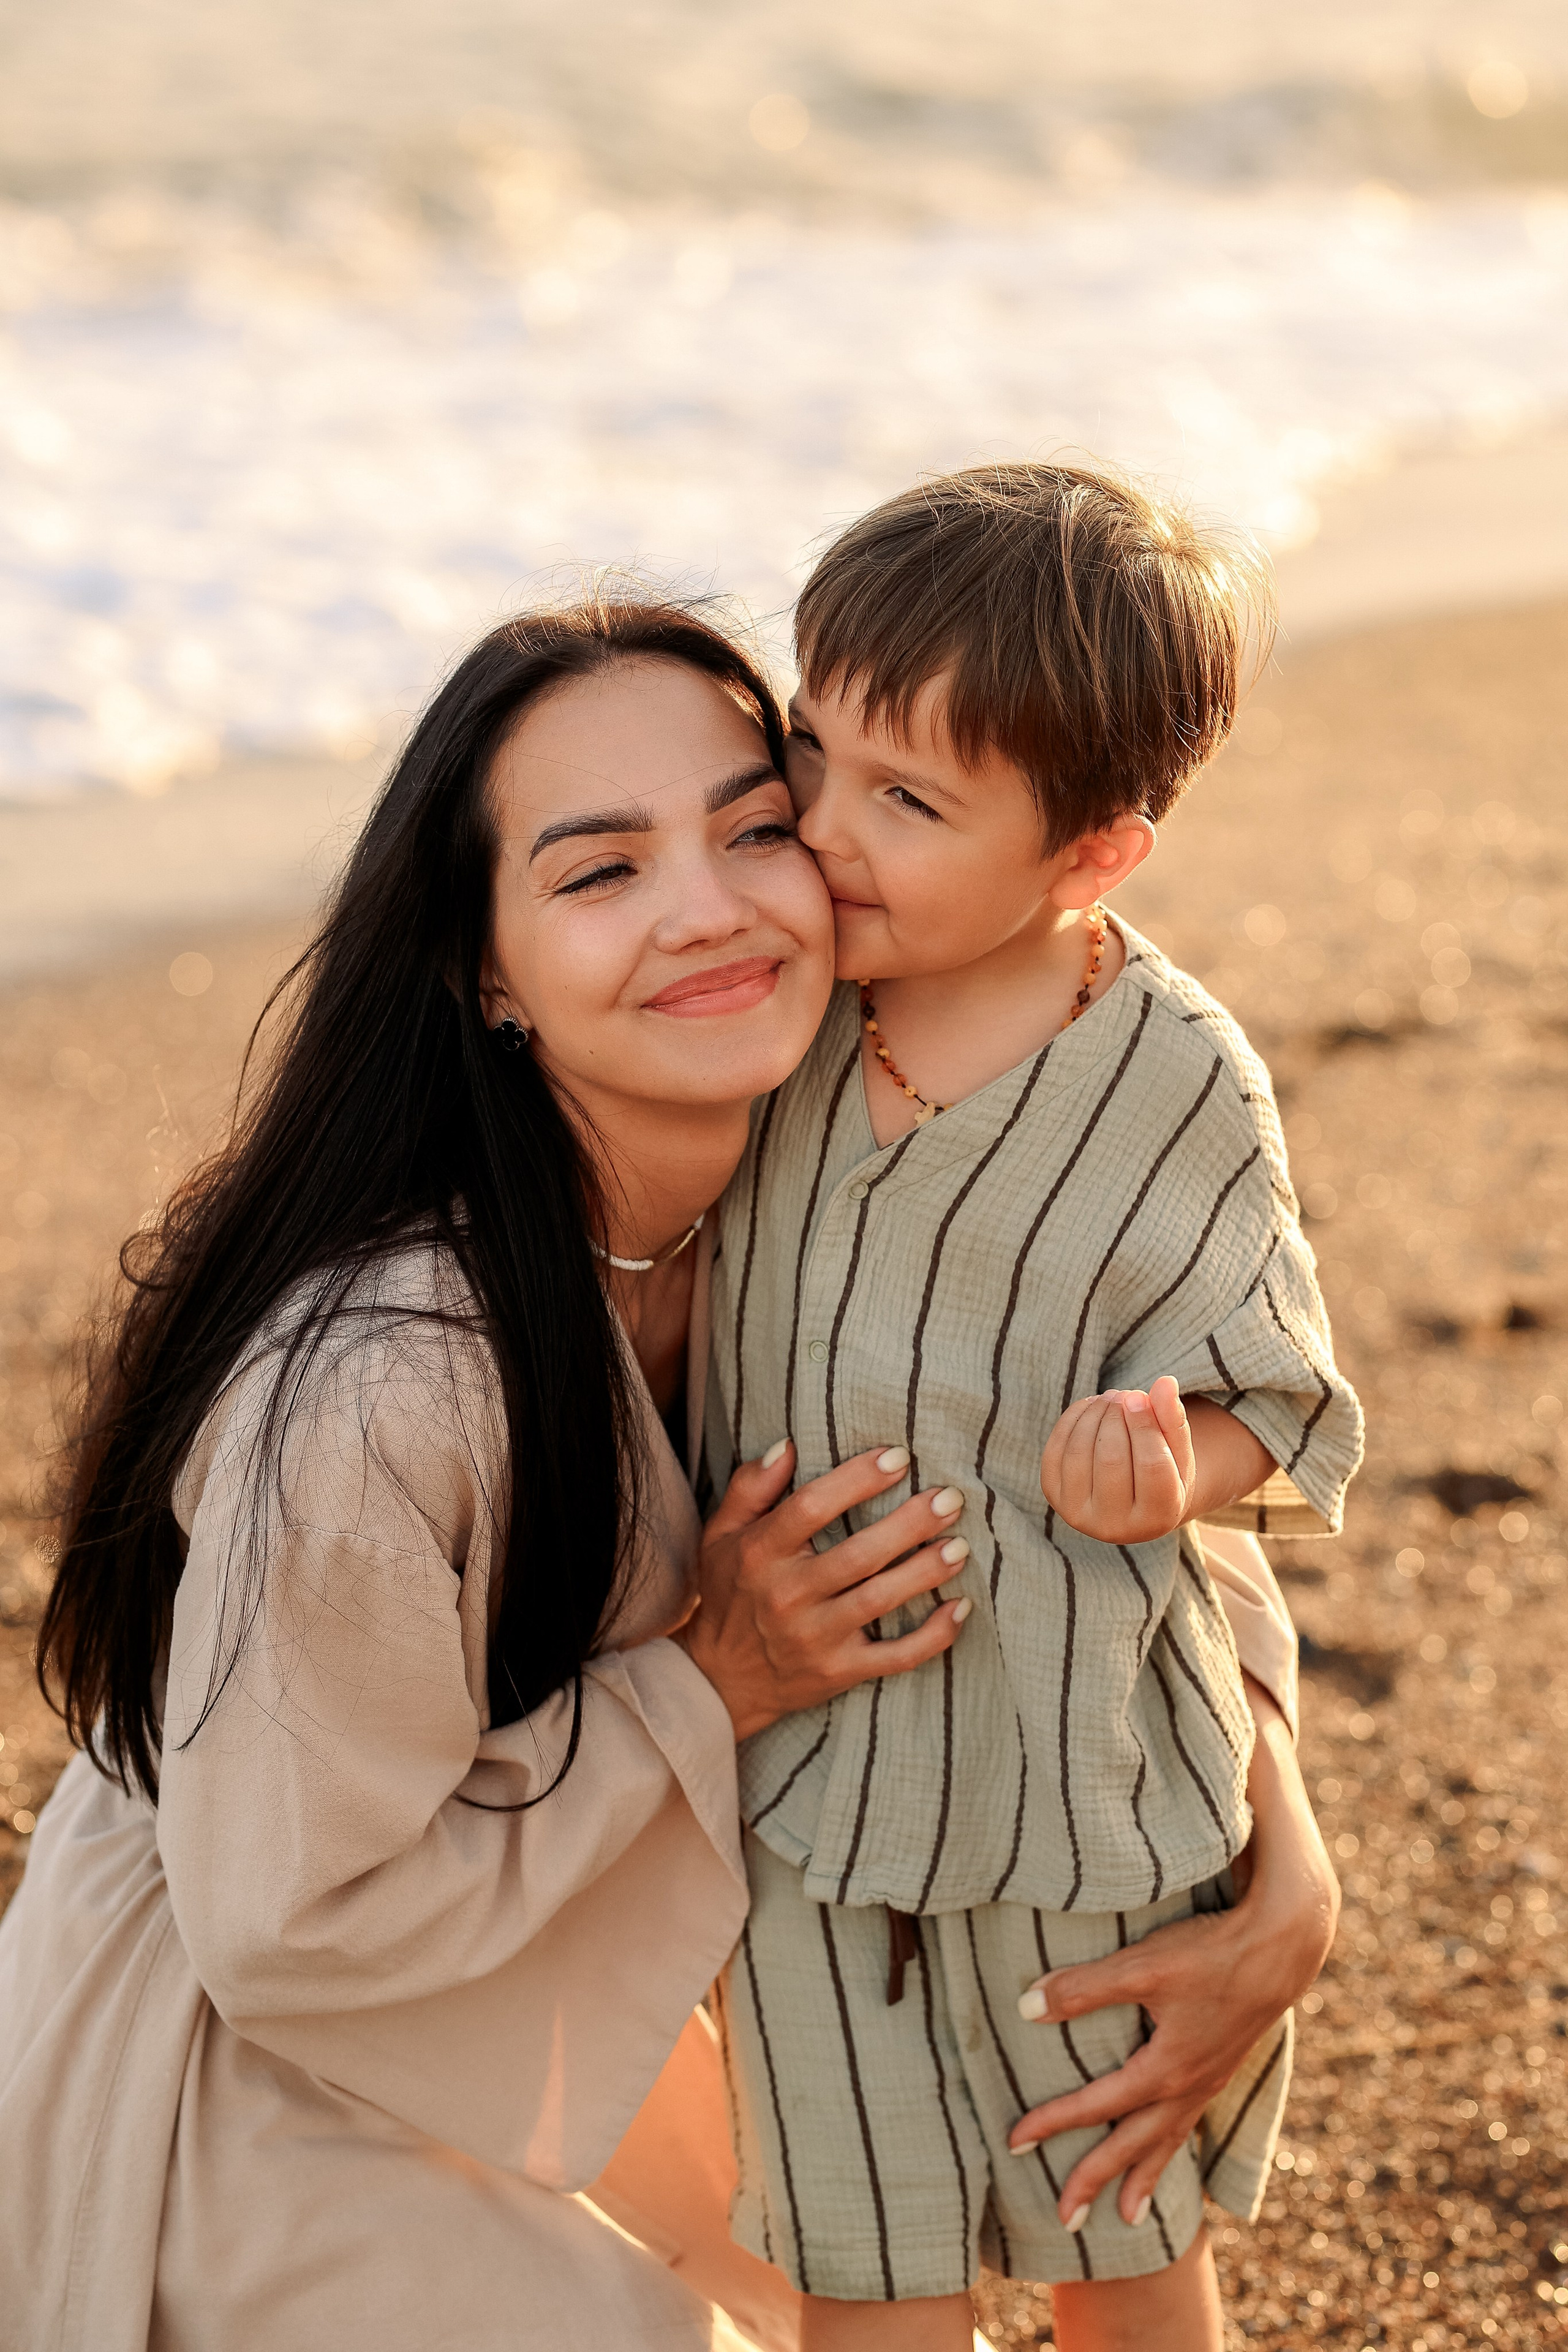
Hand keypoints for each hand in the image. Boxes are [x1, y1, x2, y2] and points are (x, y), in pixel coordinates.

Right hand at [677, 1441, 970, 1740]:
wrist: (721, 1682)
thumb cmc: (729, 1594)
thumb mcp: (720, 1535)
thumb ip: (751, 1487)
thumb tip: (787, 1444)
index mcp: (760, 1553)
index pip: (811, 1507)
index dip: (857, 1479)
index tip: (898, 1457)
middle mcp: (787, 1595)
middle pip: (858, 1554)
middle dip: (910, 1524)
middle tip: (950, 1498)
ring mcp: (814, 1637)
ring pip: (880, 1600)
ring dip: (926, 1572)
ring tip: (959, 1546)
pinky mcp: (838, 1672)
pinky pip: (895, 1657)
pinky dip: (933, 1637)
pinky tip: (960, 1609)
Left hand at [1006, 1678, 1338, 2225]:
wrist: (1299, 1926)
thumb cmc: (1228, 1884)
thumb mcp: (1195, 1852)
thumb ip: (1152, 1811)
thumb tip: (1112, 1751)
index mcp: (1180, 1984)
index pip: (1116, 1988)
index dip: (1073, 1998)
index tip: (1026, 2009)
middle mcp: (1188, 2043)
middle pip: (1125, 2097)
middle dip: (1071, 2124)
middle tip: (1015, 2143)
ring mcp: (1197, 2072)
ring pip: (1145, 2137)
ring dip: (1103, 2174)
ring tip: (1067, 2214)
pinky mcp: (1200, 2082)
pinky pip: (1166, 2142)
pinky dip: (1139, 2178)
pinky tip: (1114, 2213)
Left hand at [1040, 1377, 1195, 1542]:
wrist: (1129, 1502)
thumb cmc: (1164, 1472)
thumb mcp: (1177, 1451)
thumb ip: (1174, 1419)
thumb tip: (1165, 1382)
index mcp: (1158, 1517)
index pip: (1152, 1466)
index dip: (1144, 1425)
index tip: (1140, 1395)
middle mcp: (1116, 1527)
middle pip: (1112, 1459)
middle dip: (1116, 1417)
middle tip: (1126, 1394)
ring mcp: (1079, 1515)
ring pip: (1079, 1452)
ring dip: (1095, 1414)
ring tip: (1112, 1397)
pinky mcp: (1054, 1496)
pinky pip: (1056, 1449)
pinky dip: (1073, 1419)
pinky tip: (1091, 1406)